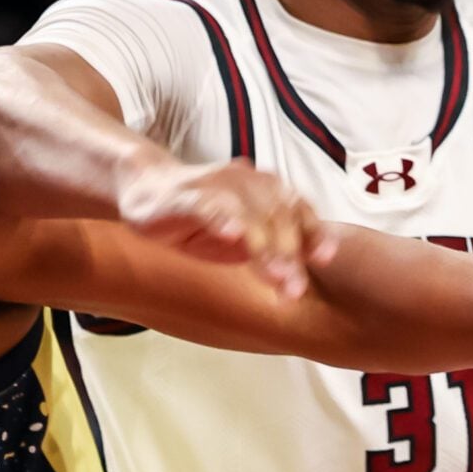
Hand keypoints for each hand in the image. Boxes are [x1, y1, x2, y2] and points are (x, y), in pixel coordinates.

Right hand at [119, 154, 333, 298]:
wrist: (147, 187)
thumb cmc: (205, 216)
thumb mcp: (247, 235)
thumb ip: (277, 247)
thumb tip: (310, 270)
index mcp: (266, 189)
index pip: (298, 209)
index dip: (314, 233)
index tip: (325, 260)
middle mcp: (245, 182)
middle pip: (276, 215)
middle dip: (288, 254)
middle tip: (294, 289)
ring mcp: (213, 187)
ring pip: (246, 213)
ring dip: (263, 245)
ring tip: (274, 275)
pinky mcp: (182, 197)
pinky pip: (205, 205)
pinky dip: (221, 218)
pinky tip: (232, 235)